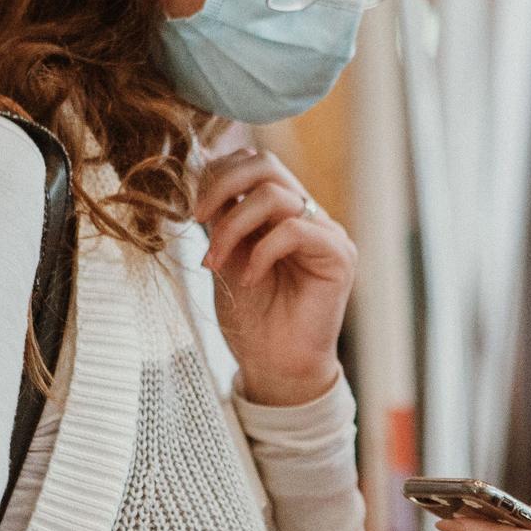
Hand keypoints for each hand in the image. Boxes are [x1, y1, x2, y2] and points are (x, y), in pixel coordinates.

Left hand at [195, 148, 354, 406]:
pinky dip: (261, 252)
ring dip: (232, 227)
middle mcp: (308, 215)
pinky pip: (294, 230)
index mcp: (282, 212)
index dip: (218, 174)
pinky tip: (249, 279)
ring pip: (275, 196)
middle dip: (222, 186)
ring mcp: (327, 233)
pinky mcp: (339, 256)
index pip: (254, 163)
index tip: (192, 211)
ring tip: (215, 263)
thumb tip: (199, 167)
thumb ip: (221, 215)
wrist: (274, 367)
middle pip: (266, 164)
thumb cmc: (251, 318)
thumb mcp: (225, 255)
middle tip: (196, 219)